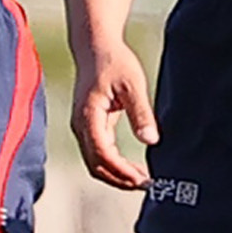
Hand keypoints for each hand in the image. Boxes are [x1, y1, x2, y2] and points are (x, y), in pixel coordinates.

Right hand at [72, 36, 156, 191]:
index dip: (122, 171)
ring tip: (143, 180)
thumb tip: (151, 140)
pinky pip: (99, 154)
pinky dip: (115, 165)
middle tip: (146, 185)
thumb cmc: (113, 61)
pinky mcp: (89, 126)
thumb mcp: (132, 85)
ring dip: (117, 175)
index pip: (102, 154)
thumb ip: (141, 113)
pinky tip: (133, 167)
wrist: (95, 46)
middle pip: (96, 166)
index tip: (143, 180)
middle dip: (120, 179)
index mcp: (88, 116)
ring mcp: (82, 127)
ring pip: (96, 163)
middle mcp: (80, 125)